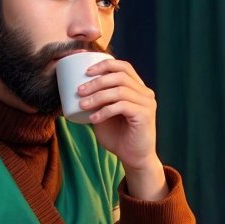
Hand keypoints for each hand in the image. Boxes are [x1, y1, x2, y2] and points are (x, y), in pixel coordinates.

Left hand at [77, 58, 165, 199]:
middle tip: (79, 91)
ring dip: (98, 96)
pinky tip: (93, 119)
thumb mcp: (104, 114)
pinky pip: (121, 107)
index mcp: (138, 88)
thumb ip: (98, 101)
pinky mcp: (145, 115)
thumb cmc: (118, 136)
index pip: (124, 67)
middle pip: (120, 76)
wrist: (134, 158)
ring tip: (82, 105)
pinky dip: (104, 111)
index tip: (86, 72)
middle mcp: (145, 93)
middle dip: (97, 81)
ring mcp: (147, 103)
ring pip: (120, 91)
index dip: (105, 65)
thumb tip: (77, 89)